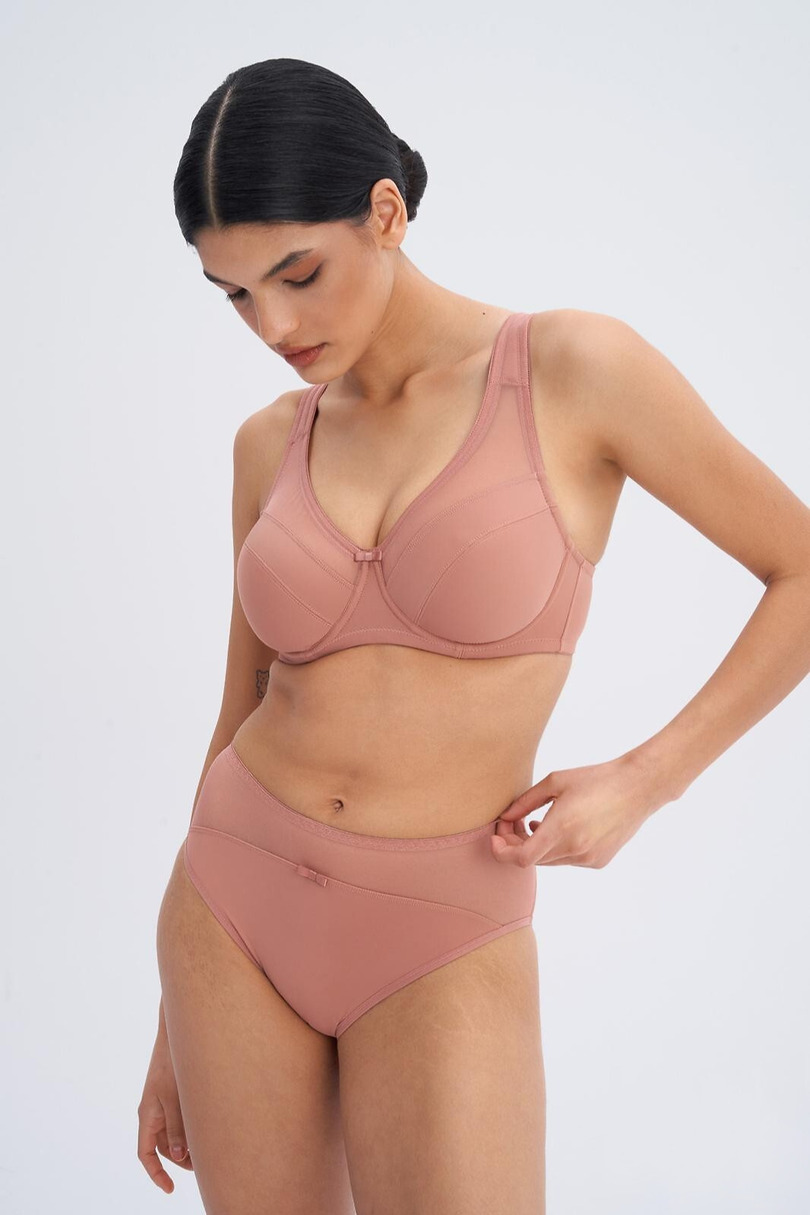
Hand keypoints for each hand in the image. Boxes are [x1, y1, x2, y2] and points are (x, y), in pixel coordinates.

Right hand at [137, 1007, 192, 1193]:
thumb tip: (179, 1154)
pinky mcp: (171, 1091)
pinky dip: (188, 1127)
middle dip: (178, 1159)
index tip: (169, 1189)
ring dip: (185, 1143)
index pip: (145, 1154)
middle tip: (202, 1164)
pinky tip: (206, 1125)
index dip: (156, 1174)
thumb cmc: (173, 1061)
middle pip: (161, 1147)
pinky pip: (176, 1118)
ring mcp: (161, 1101)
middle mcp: (152, 1111)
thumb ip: (176, 1125)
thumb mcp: (174, 1096)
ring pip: (170, 1133)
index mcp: (147, 1115)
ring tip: (207, 1146)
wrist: (176, 1029)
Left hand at [490, 752, 668, 868]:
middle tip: (514, 823)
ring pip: (549, 861)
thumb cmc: (595, 778)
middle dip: (516, 844)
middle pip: (532, 859)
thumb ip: (525, 802)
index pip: (522, 858)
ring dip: (536, 847)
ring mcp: (588, 858)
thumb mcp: (555, 782)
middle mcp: (575, 849)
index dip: (503, 852)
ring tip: (534, 823)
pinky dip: (556, 849)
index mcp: (562, 828)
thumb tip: (505, 817)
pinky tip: (560, 829)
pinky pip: (568, 861)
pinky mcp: (599, 862)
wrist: (638, 787)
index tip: (497, 837)